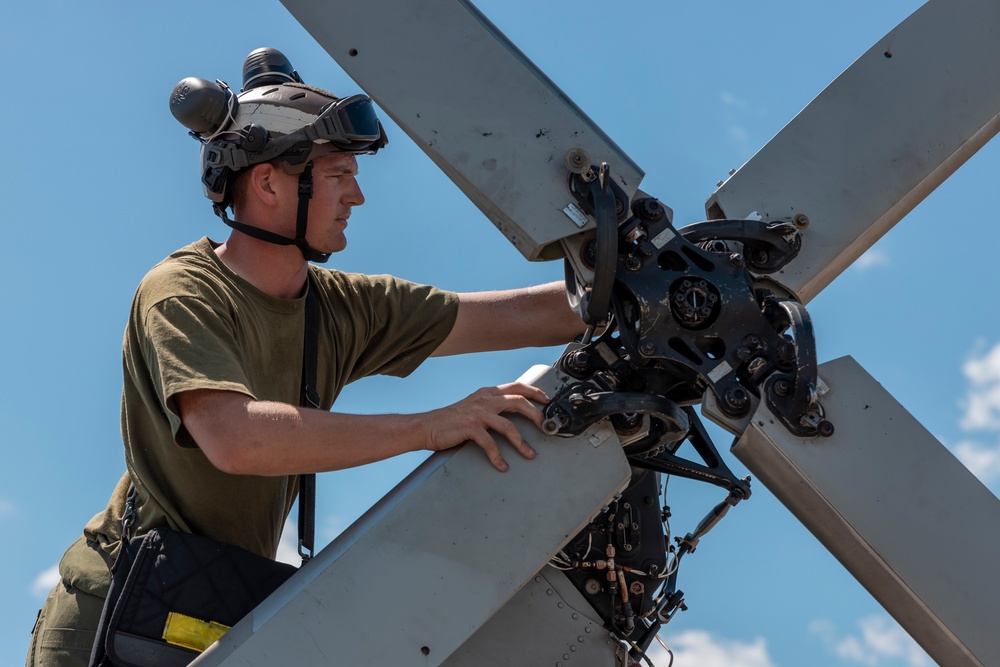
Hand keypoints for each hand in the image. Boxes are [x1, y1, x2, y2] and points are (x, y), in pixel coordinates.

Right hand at [424, 382, 548, 471]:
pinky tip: (502, 466)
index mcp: (486, 393)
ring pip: (508, 425)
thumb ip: (490, 406)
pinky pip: (490, 444)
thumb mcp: (473, 406)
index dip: (534, 391)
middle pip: (518, 401)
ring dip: (522, 442)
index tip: (547, 400)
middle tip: (545, 427)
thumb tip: (509, 413)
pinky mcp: (470, 427)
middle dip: (536, 414)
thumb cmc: (450, 420)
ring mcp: (477, 413)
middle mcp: (484, 399)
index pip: (516, 386)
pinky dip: (498, 457)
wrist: (426, 426)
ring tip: (530, 454)